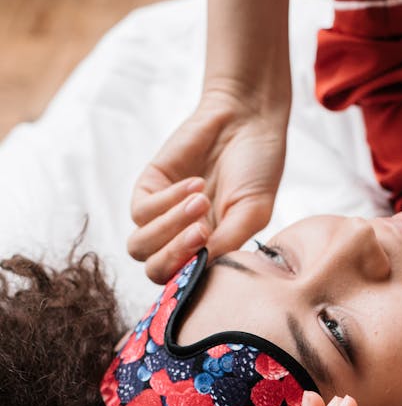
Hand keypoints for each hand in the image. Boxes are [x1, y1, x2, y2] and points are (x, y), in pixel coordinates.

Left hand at [128, 89, 287, 281]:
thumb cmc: (257, 169)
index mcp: (209, 254)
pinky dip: (168, 201)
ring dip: (170, 227)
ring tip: (202, 201)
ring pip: (140, 246)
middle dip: (174, 256)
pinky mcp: (149, 188)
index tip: (213, 252)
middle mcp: (182, 240)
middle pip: (155, 271)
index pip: (184, 285)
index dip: (190, 278)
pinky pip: (141, 211)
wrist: (246, 121)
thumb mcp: (252, 213)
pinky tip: (195, 184)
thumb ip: (228, 243)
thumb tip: (203, 267)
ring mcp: (162, 216)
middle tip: (203, 232)